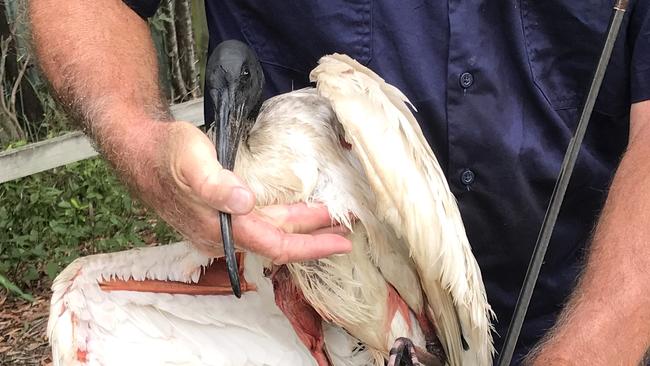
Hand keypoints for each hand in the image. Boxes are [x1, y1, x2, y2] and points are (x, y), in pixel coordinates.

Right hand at [141, 121, 351, 261]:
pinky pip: (258, 224)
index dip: (310, 246)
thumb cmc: (166, 153)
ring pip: (269, 231)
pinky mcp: (218, 216)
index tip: (340, 243)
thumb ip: (215, 184)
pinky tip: (292, 214)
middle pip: (277, 241)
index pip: (274, 246)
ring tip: (328, 220)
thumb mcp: (191, 161)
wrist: (139, 150)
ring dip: (300, 227)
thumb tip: (243, 202)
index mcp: (219, 227)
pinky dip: (282, 220)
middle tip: (345, 231)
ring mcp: (219, 227)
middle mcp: (221, 234)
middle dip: (313, 237)